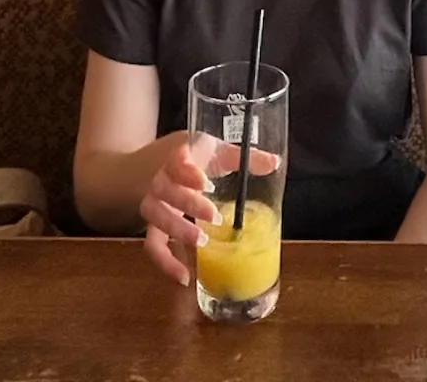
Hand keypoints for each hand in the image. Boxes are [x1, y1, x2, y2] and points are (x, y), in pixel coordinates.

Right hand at [140, 135, 282, 286]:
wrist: (156, 164)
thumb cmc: (192, 158)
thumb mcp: (217, 151)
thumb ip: (243, 157)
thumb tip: (273, 163)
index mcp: (179, 157)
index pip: (177, 161)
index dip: (188, 172)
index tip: (205, 183)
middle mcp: (161, 179)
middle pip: (165, 189)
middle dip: (188, 203)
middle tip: (213, 216)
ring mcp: (154, 203)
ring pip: (154, 215)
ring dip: (176, 229)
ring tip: (202, 241)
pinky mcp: (153, 225)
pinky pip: (152, 245)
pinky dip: (165, 262)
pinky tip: (185, 276)